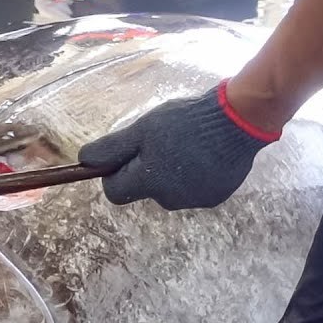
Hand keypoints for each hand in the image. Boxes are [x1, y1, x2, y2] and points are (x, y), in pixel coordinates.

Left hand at [79, 80, 279, 209]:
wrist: (239, 120)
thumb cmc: (186, 122)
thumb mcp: (143, 129)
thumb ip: (112, 149)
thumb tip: (84, 161)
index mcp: (148, 184)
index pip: (115, 192)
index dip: (115, 172)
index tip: (127, 153)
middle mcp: (169, 200)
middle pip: (144, 189)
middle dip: (147, 169)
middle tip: (164, 141)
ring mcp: (194, 201)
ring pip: (170, 189)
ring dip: (172, 171)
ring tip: (189, 144)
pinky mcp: (215, 197)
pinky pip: (194, 188)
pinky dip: (195, 174)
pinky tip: (206, 153)